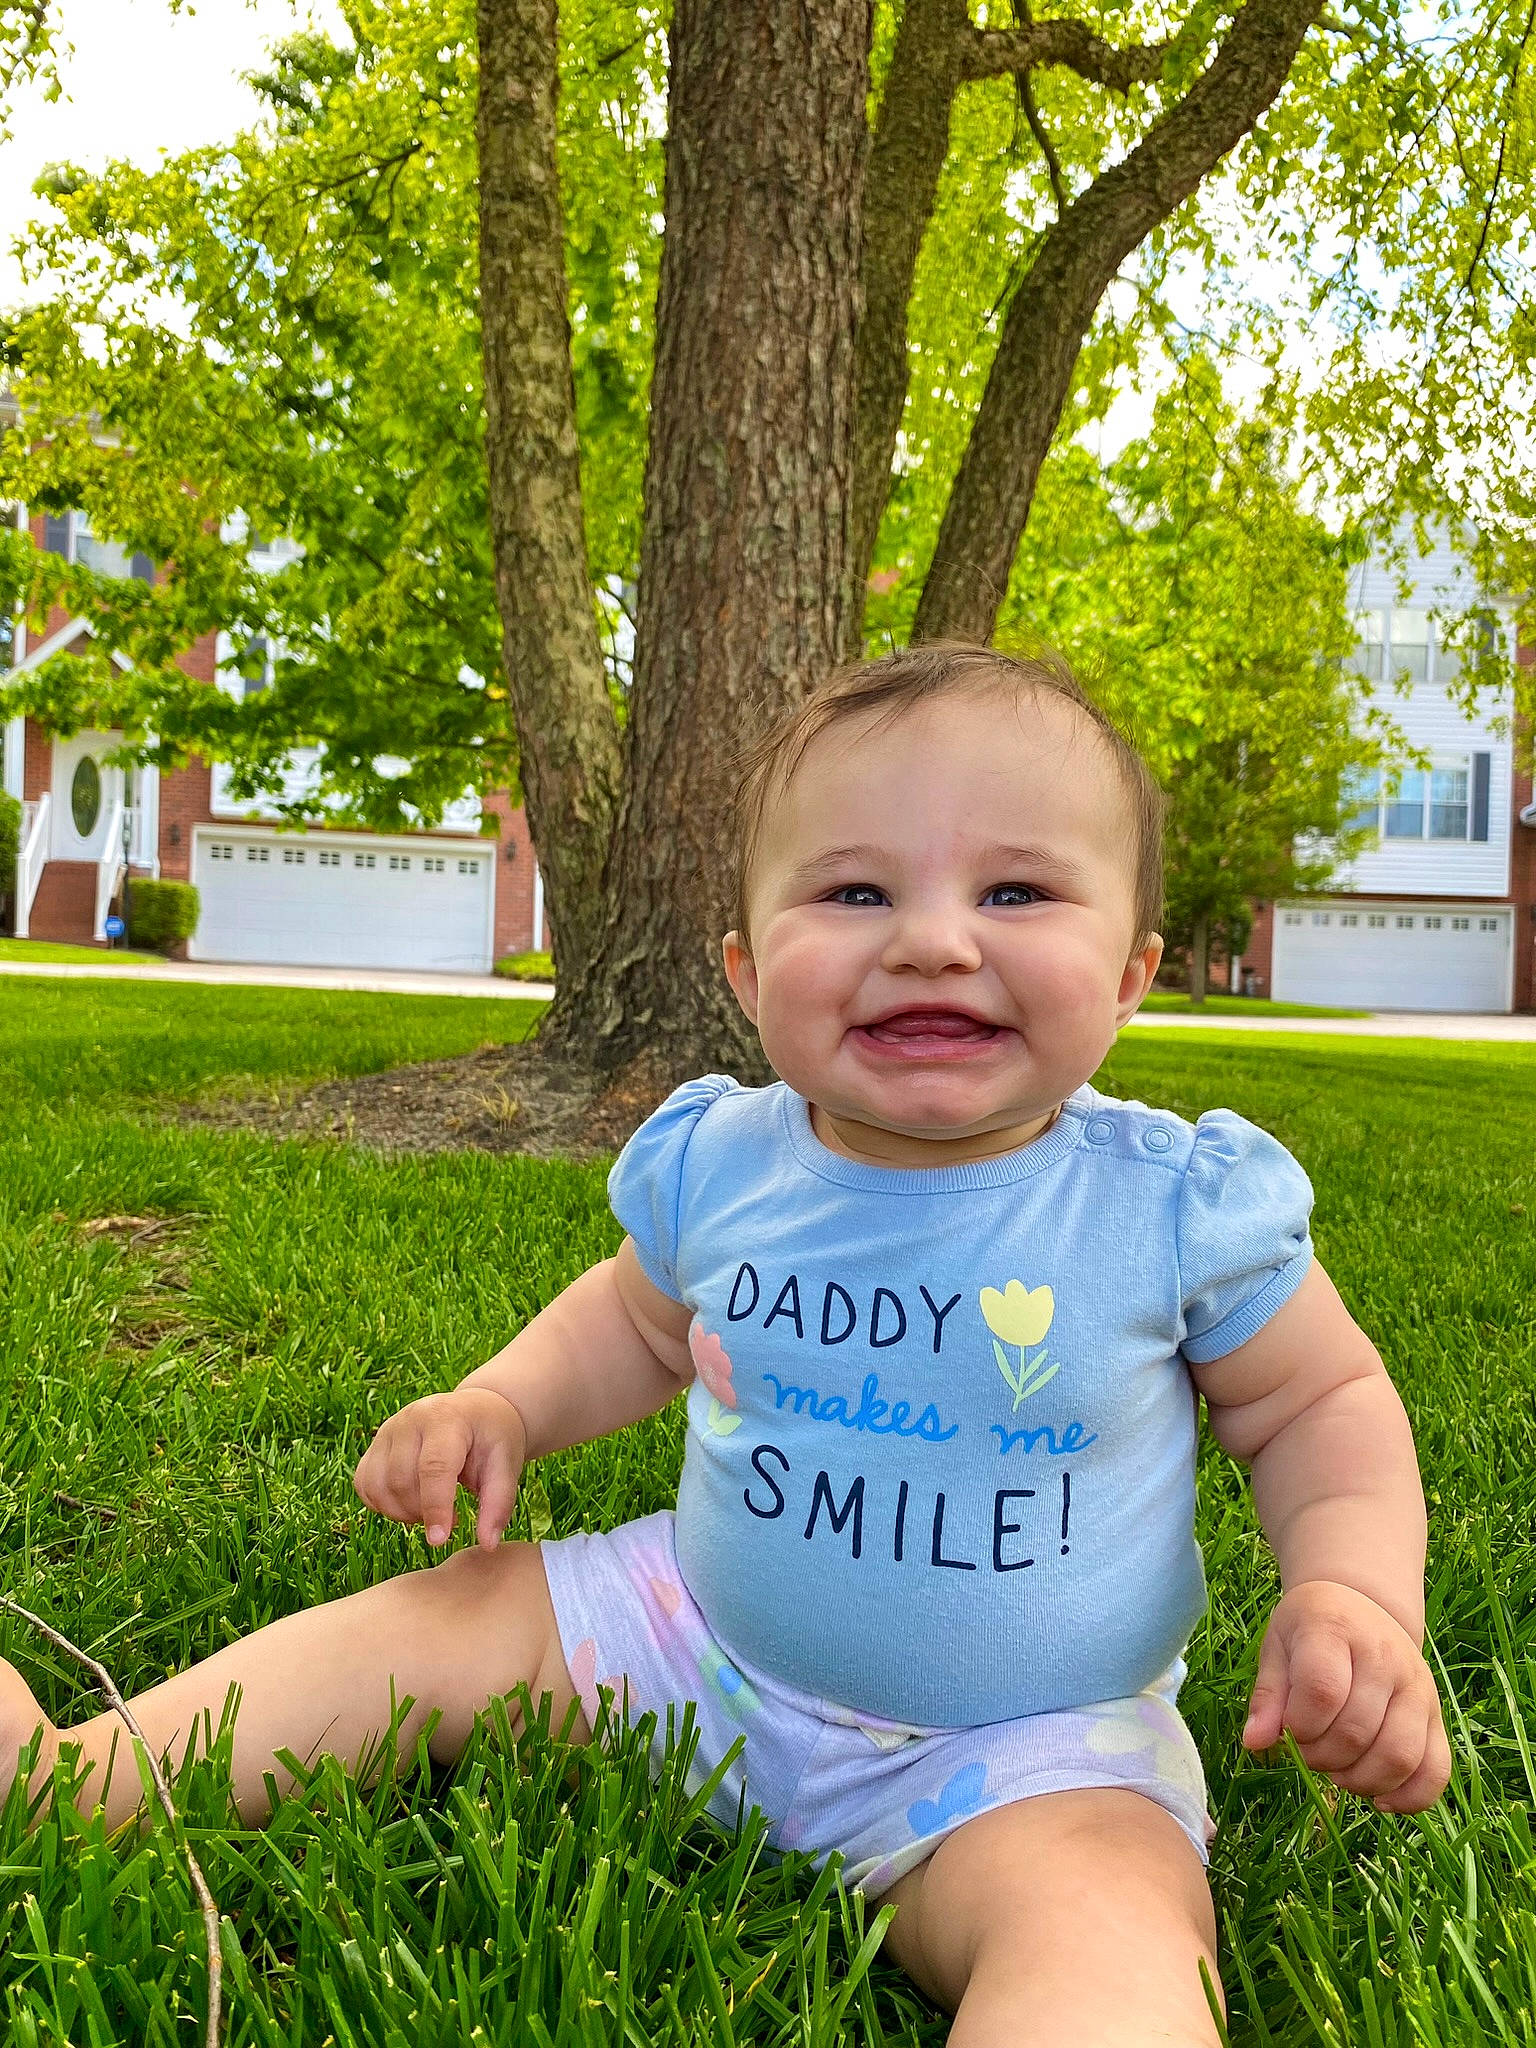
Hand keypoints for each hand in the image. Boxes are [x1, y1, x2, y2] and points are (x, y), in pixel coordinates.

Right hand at [353, 1387, 527, 1550]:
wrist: (475, 1412)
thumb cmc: (492, 1438)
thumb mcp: (506, 1465)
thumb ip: (497, 1504)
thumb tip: (487, 1544)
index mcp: (446, 1418)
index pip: (433, 1467)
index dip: (434, 1507)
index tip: (440, 1541)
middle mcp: (409, 1420)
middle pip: (401, 1480)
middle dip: (423, 1513)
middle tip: (453, 1517)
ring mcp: (387, 1431)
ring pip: (378, 1486)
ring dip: (401, 1512)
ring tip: (432, 1510)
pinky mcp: (374, 1446)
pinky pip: (364, 1485)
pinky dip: (383, 1505)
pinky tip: (410, 1504)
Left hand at [1242, 1580, 1450, 1812]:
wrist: (1364, 1608)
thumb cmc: (1311, 1630)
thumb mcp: (1278, 1647)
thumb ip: (1268, 1695)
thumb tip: (1253, 1743)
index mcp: (1337, 1630)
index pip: (1323, 1691)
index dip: (1299, 1726)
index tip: (1287, 1729)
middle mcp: (1386, 1658)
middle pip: (1358, 1731)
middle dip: (1323, 1758)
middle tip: (1308, 1752)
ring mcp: (1419, 1688)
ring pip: (1400, 1756)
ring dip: (1361, 1781)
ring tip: (1337, 1772)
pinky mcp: (1438, 1716)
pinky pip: (1437, 1769)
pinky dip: (1410, 1797)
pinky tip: (1379, 1799)